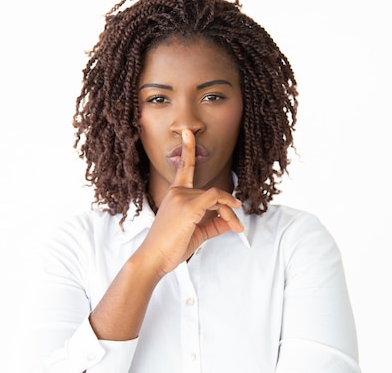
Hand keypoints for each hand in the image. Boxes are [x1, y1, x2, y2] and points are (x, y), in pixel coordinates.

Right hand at [133, 129, 243, 277]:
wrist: (153, 259)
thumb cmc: (169, 247)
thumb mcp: (196, 233)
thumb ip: (213, 224)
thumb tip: (231, 221)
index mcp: (174, 195)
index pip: (183, 168)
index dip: (187, 149)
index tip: (187, 133)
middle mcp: (177, 192)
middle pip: (212, 193)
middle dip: (228, 208)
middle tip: (238, 226)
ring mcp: (181, 198)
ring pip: (216, 197)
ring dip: (230, 213)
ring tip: (236, 229)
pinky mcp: (188, 206)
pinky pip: (214, 199)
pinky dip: (227, 207)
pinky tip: (233, 220)